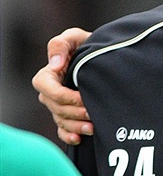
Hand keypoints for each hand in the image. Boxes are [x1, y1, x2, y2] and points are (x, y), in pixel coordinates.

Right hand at [31, 27, 92, 144]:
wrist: (103, 56)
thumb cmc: (86, 44)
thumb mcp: (74, 37)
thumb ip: (61, 45)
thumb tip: (55, 65)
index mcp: (49, 75)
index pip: (47, 89)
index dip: (64, 97)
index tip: (83, 98)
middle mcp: (51, 92)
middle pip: (57, 108)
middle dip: (75, 113)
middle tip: (94, 113)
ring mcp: (59, 105)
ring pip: (62, 120)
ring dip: (76, 126)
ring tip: (93, 128)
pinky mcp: (69, 115)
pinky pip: (63, 130)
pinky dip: (70, 136)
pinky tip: (80, 138)